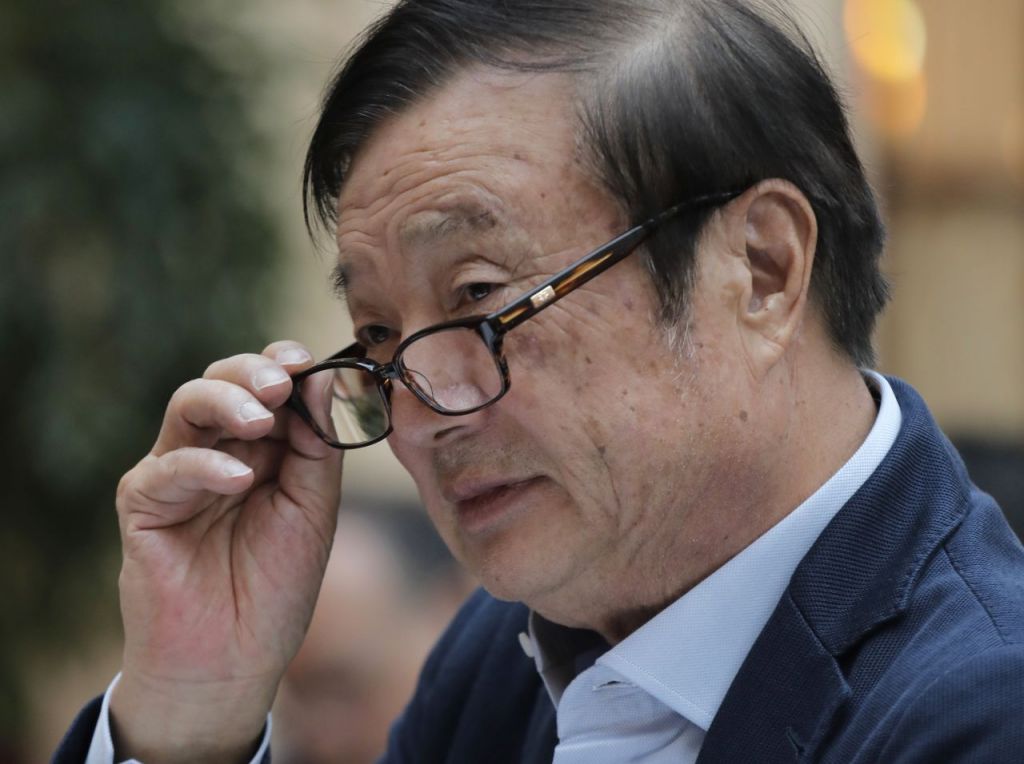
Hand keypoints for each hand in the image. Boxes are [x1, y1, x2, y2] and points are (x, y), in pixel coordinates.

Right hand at [110, 341, 342, 762]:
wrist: (234, 660)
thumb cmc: (275, 586)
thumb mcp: (313, 508)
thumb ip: (319, 446)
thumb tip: (326, 379)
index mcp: (260, 447)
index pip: (266, 385)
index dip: (285, 364)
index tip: (311, 360)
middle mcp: (216, 449)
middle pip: (223, 381)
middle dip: (254, 372)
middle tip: (283, 381)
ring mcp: (176, 472)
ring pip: (186, 405)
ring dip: (227, 400)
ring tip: (263, 417)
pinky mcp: (143, 503)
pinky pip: (167, 467)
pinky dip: (205, 466)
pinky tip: (239, 480)